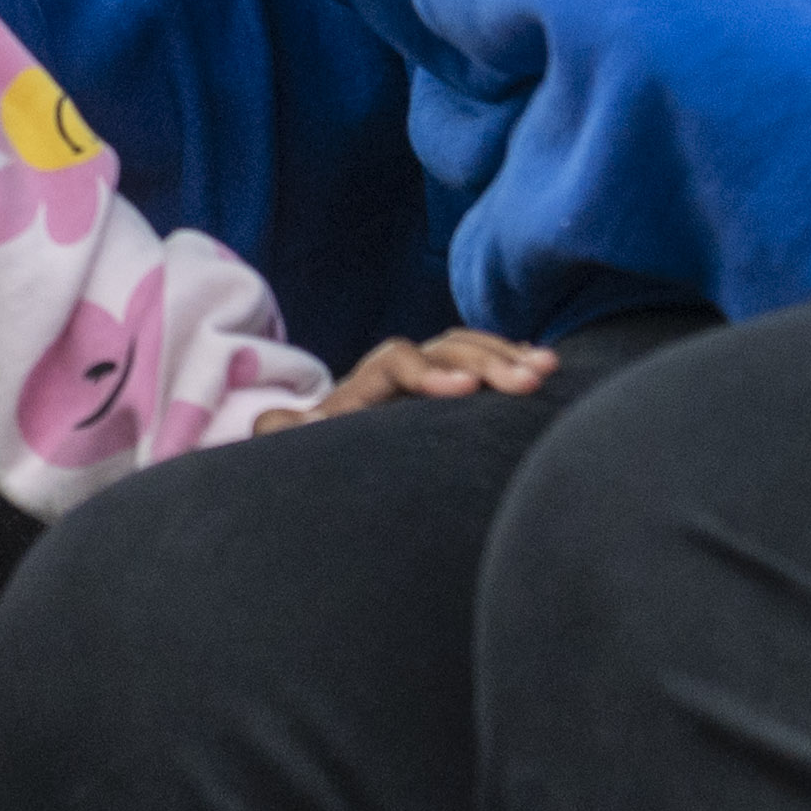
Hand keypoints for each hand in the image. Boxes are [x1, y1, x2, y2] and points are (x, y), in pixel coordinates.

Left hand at [254, 327, 558, 429]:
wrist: (331, 458)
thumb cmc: (320, 463)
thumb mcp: (303, 453)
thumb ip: (290, 436)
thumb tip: (264, 422)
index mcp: (364, 388)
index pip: (397, 361)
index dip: (428, 371)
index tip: (463, 393)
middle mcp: (398, 375)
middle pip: (445, 348)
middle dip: (487, 361)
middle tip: (529, 380)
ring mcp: (427, 378)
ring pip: (469, 350)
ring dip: (508, 356)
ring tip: (546, 370)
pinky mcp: (450, 391)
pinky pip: (484, 362)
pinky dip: (511, 360)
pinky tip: (543, 367)